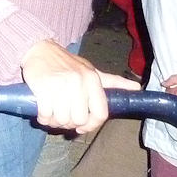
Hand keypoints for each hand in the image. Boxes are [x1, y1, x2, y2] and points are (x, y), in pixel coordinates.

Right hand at [20, 40, 138, 131]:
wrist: (40, 49)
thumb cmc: (66, 63)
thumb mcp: (91, 70)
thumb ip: (112, 82)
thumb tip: (136, 88)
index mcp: (93, 79)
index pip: (101, 113)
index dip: (92, 125)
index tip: (82, 127)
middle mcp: (79, 82)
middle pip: (80, 120)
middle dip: (70, 123)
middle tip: (63, 116)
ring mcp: (60, 85)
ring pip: (62, 119)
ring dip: (55, 122)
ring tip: (52, 113)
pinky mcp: (43, 88)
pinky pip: (46, 114)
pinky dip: (43, 117)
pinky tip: (43, 111)